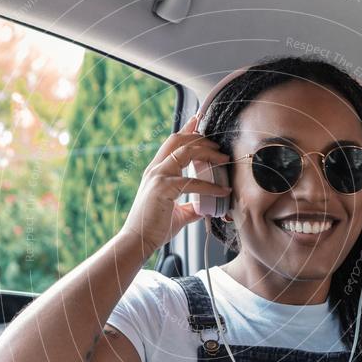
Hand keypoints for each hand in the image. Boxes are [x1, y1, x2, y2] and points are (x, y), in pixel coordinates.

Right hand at [120, 114, 231, 254]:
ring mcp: (157, 177)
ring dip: (207, 152)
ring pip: (184, 152)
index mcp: (156, 171)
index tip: (198, 120)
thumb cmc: (154, 228)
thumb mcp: (176, 213)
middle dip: (200, 138)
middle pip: (178, 141)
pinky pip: (192, 182)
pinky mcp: (163, 189)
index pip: (171, 143)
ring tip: (224, 159)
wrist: (137, 241)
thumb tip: (206, 208)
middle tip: (219, 145)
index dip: (186, 130)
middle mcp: (155, 170)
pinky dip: (211, 185)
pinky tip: (223, 190)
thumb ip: (190, 207)